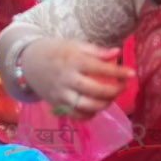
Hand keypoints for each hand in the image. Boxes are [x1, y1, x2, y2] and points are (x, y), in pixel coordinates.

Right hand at [18, 37, 132, 116]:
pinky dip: (90, 115)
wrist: (28, 62)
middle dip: (113, 90)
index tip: (132, 73)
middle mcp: (67, 78)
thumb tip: (117, 53)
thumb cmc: (56, 51)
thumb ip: (96, 51)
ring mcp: (61, 93)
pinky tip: (96, 107)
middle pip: (95, 90)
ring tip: (111, 97)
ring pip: (87, 106)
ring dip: (104, 104)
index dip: (118, 71)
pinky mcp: (57, 104)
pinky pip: (76, 116)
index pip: (99, 68)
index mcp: (73, 60)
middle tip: (122, 86)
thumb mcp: (75, 45)